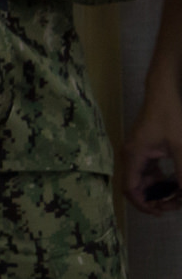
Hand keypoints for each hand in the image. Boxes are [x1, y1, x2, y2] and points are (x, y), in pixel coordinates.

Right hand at [124, 87, 181, 213]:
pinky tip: (174, 182)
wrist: (163, 94)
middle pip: (134, 186)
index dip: (143, 205)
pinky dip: (159, 180)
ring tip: (177, 194)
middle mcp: (130, 155)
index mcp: (134, 156)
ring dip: (157, 190)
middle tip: (173, 204)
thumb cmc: (170, 118)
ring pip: (142, 180)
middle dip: (153, 199)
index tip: (160, 212)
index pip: (130, 188)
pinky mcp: (143, 150)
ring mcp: (136, 152)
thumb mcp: (180, 147)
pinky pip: (147, 172)